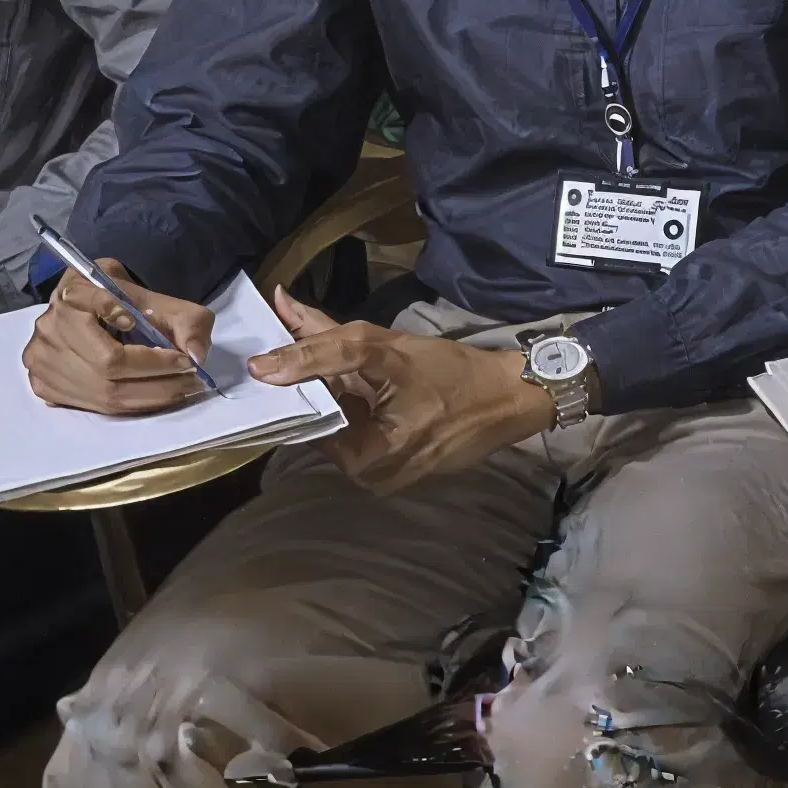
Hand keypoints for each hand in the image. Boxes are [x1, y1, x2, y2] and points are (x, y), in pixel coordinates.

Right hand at [20, 255, 222, 418]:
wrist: (97, 310)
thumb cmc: (128, 303)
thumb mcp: (161, 299)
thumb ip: (187, 320)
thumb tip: (196, 355)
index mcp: (73, 292)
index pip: (105, 324)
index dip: (144, 347)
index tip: (179, 355)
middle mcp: (48, 325)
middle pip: (106, 365)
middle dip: (157, 376)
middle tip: (190, 378)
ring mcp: (40, 357)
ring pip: (101, 391)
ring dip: (149, 396)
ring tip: (179, 389)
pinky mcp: (43, 383)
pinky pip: (92, 405)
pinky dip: (129, 406)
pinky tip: (153, 398)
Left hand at [239, 290, 551, 491]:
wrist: (513, 398)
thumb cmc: (453, 374)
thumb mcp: (384, 348)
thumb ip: (323, 338)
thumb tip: (274, 306)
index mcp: (363, 460)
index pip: (304, 418)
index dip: (299, 383)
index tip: (300, 356)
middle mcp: (369, 480)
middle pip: (325, 426)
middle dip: (329, 389)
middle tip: (352, 363)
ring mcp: (387, 481)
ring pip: (345, 431)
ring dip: (348, 400)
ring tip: (376, 378)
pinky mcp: (403, 475)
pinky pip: (368, 439)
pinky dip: (367, 412)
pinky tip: (386, 394)